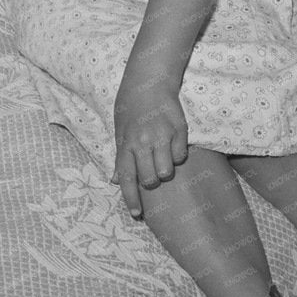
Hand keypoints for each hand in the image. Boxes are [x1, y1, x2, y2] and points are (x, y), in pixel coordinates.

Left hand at [111, 78, 188, 218]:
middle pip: (149, 179)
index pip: (127, 178)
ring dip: (166, 170)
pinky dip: (178, 155)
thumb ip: (120, 157)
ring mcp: (160, 136)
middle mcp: (142, 141)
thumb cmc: (130, 108)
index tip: (136, 214)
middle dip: (152, 182)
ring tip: (163, 158)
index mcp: (125, 144)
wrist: (148, 81)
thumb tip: (115, 180)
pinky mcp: (178, 129)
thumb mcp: (119, 131)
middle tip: (152, 172)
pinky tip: (173, 145)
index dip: (131, 199)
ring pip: (167, 171)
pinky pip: (181, 156)